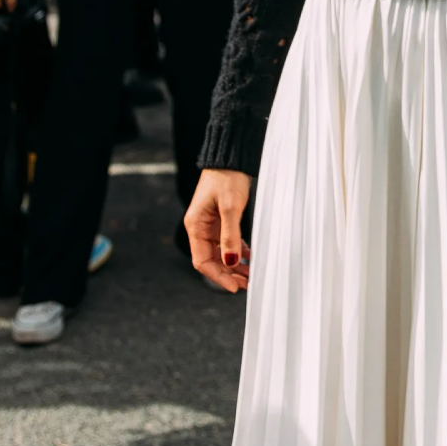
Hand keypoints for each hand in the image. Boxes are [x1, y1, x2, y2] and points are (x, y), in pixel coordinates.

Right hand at [186, 169, 253, 291]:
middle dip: (228, 274)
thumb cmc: (226, 178)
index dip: (218, 276)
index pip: (202, 261)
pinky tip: (250, 258)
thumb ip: (230, 235)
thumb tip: (230, 261)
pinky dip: (238, 252)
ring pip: (220, 252)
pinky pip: (227, 242)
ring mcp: (210, 224)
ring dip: (234, 265)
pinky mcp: (220, 219)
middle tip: (246, 284)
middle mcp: (200, 228)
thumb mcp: (230, 207)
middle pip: (211, 260)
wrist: (230, 158)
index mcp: (195, 226)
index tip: (234, 287)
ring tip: (250, 276)